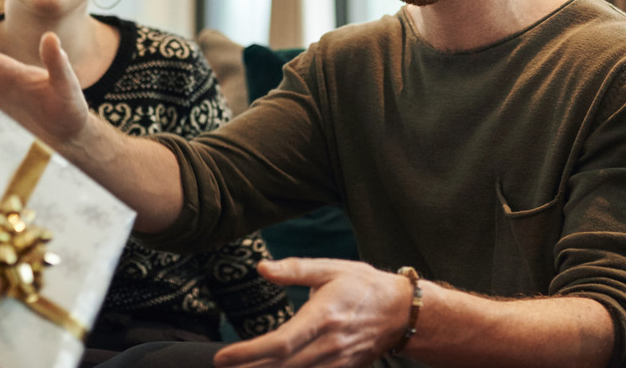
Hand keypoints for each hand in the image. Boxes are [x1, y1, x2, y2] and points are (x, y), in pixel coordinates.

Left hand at [214, 258, 411, 367]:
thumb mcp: (330, 269)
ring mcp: (337, 362)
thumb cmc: (364, 286)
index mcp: (323, 316)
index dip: (249, 353)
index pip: (280, 342)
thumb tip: (262, 268)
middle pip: (282, 366)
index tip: (223, 356)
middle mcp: (329, 345)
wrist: (402, 312)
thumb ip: (295, 269)